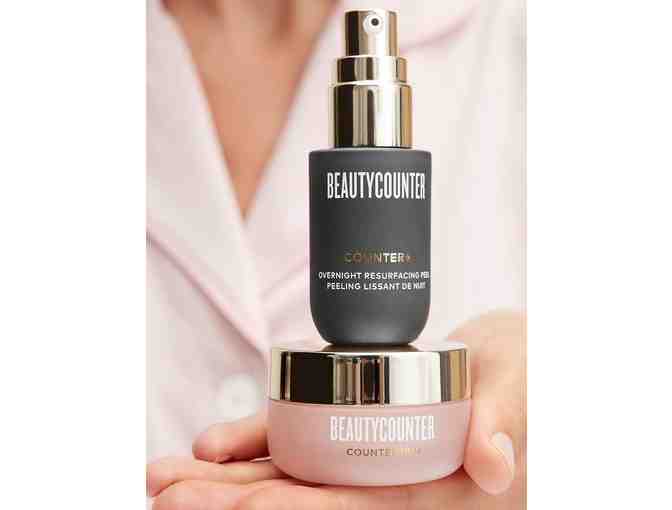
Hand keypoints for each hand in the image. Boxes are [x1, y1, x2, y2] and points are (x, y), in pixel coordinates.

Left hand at [147, 310, 525, 508]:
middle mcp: (389, 480)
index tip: (224, 504)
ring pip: (288, 474)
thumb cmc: (521, 369)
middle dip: (229, 498)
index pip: (346, 506)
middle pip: (300, 497)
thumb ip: (504, 422)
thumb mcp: (518, 386)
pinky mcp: (353, 428)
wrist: (512, 352)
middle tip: (162, 491)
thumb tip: (496, 467)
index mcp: (429, 484)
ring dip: (225, 477)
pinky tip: (212, 446)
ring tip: (163, 475)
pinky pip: (299, 443)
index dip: (281, 508)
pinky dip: (253, 443)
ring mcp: (365, 456)